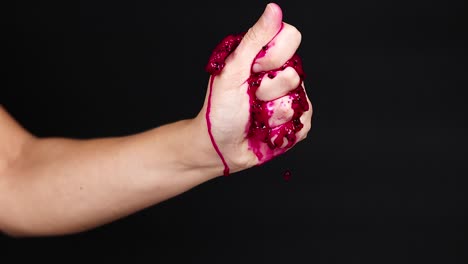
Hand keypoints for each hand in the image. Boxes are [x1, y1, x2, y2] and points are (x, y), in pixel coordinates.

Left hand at [193, 3, 311, 174]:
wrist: (219, 147)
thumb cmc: (220, 110)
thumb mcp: (232, 71)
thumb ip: (255, 40)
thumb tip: (274, 10)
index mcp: (265, 57)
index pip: (291, 37)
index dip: (274, 56)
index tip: (252, 70)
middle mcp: (282, 74)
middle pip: (295, 71)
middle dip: (268, 89)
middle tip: (250, 96)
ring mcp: (291, 98)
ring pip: (299, 99)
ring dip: (272, 113)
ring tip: (257, 116)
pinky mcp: (297, 122)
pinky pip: (303, 121)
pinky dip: (281, 129)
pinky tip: (267, 129)